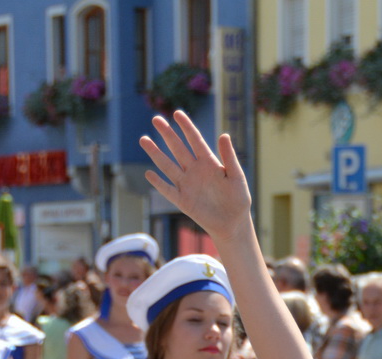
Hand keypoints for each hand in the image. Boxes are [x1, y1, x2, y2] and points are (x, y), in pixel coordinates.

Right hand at [140, 111, 253, 239]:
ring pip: (168, 166)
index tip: (177, 113)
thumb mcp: (237, 177)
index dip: (186, 127)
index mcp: (209, 162)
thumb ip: (229, 157)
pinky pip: (168, 190)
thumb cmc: (238, 199)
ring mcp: (187, 185)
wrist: (234, 223)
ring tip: (144, 139)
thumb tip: (224, 134)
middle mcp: (194, 170)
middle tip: (156, 119)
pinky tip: (149, 174)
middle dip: (167, 134)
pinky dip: (159, 183)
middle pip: (178, 148)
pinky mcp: (182, 201)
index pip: (195, 140)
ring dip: (156, 153)